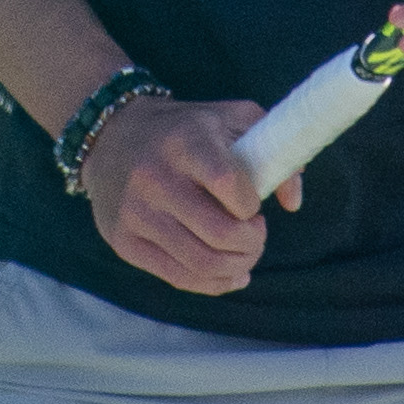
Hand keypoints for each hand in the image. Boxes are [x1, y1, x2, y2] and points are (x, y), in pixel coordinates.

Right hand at [81, 94, 299, 294]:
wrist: (110, 138)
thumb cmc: (184, 129)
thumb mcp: (231, 119)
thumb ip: (272, 151)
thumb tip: (292, 201)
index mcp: (185, 143)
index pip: (230, 185)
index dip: (252, 205)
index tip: (253, 205)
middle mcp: (155, 178)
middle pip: (220, 234)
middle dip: (253, 243)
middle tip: (256, 235)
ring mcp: (136, 213)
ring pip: (202, 263)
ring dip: (237, 266)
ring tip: (245, 253)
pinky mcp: (124, 242)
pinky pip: (178, 278)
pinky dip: (214, 284)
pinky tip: (229, 273)